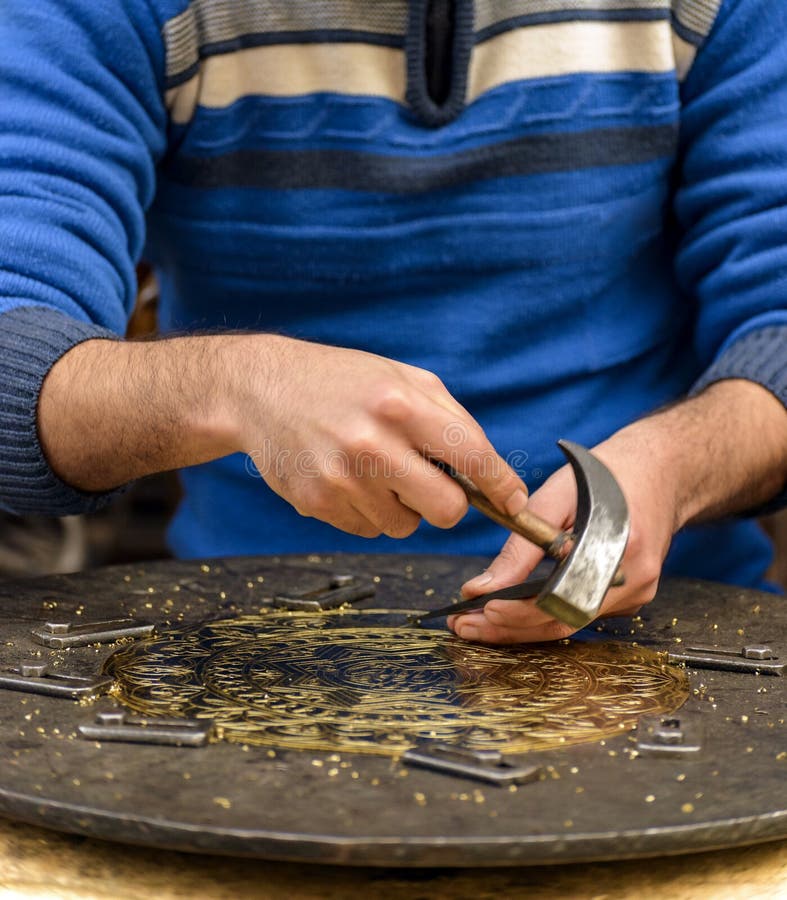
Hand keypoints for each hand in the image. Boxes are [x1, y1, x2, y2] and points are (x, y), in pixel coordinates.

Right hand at [232, 335, 527, 537]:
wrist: (262, 390)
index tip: (516, 502)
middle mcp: (372, 444)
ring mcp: (342, 479)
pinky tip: (348, 478)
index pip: (472, 457)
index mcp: (401, 405)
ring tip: (375, 469)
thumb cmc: (342, 381)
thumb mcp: (402, 377)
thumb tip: (491, 472)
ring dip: (402, 506)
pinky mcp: (316, 503)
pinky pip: (369, 529)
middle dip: (449, 503)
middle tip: (431, 482)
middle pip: (446, 510)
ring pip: (405, 525)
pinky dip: (369, 511)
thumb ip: (450, 419)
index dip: (502, 485)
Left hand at [448, 421, 682, 643]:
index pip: (561, 601)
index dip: (518, 612)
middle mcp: (633, 580)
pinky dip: (544, 617)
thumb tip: (480, 588)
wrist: (660, 470)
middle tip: (464, 625)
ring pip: (570, 625)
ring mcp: (636, 593)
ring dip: (521, 627)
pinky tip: (510, 612)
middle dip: (509, 628)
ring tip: (477, 623)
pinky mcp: (631, 598)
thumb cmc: (605, 476)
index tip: (481, 610)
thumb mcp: (555, 496)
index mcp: (618, 549)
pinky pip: (581, 615)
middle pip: (563, 623)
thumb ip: (520, 546)